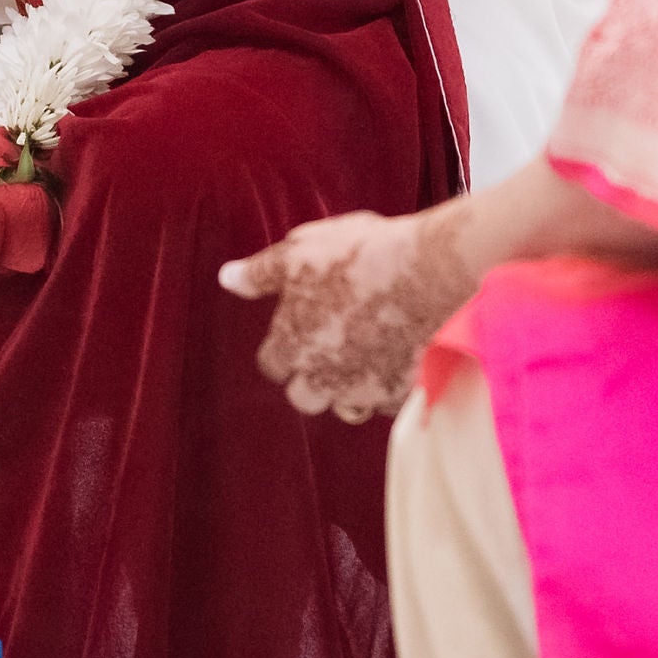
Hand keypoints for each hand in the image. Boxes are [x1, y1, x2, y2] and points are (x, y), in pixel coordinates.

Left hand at [221, 202, 482, 423]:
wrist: (430, 270)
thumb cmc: (362, 254)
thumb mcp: (300, 251)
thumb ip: (261, 272)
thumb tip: (227, 278)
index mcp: (292, 345)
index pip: (271, 365)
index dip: (282, 348)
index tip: (297, 330)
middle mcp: (323, 377)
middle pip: (304, 397)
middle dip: (311, 378)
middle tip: (330, 347)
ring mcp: (364, 389)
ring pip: (347, 407)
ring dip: (349, 389)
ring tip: (364, 357)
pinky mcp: (402, 391)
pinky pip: (390, 403)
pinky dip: (390, 387)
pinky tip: (398, 359)